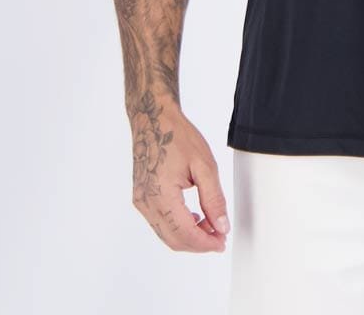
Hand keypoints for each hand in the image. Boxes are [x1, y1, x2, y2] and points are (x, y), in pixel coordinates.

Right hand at [129, 98, 229, 251]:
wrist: (153, 119)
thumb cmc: (177, 136)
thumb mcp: (204, 165)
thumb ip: (213, 199)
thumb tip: (221, 226)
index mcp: (161, 195)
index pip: (185, 233)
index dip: (206, 243)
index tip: (222, 243)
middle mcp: (146, 203)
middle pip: (174, 239)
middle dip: (199, 243)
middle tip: (219, 237)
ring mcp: (141, 201)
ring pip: (166, 234)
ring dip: (188, 236)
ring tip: (210, 225)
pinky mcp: (141, 198)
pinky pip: (159, 222)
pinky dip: (177, 226)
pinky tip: (193, 217)